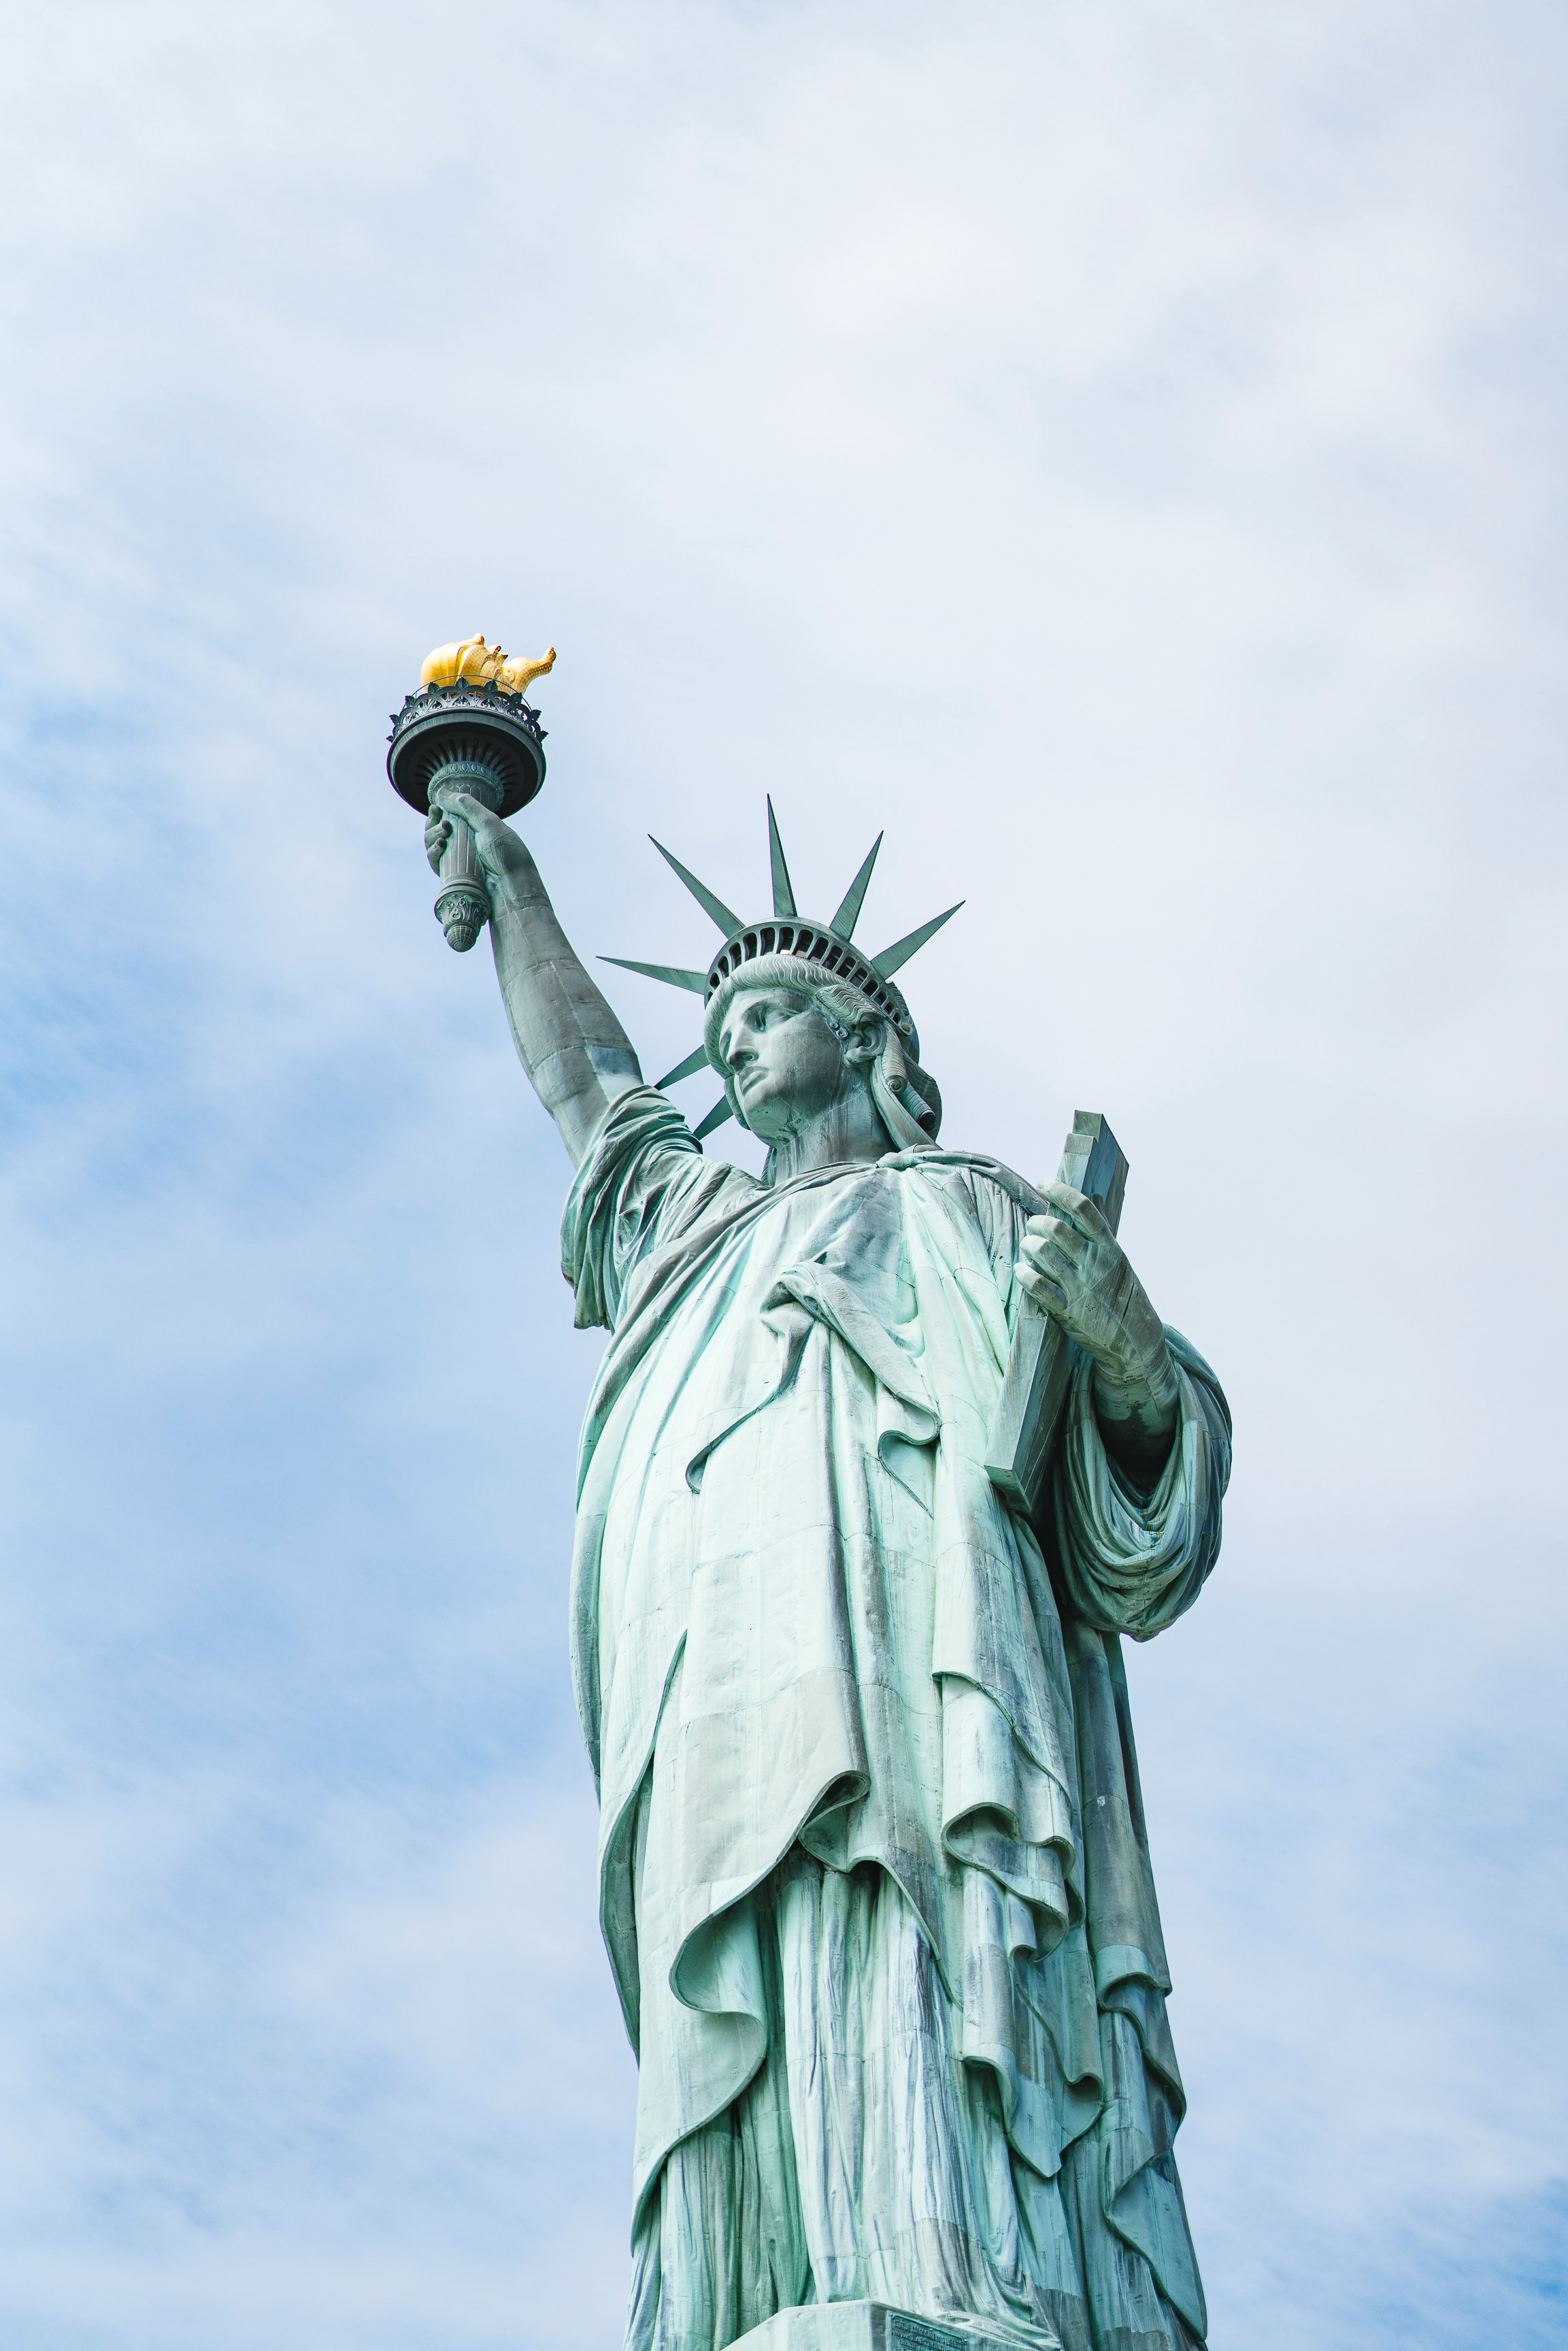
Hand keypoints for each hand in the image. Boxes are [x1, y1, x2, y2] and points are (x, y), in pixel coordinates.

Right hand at [423, 788, 530, 887]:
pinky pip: (435, 862)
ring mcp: (458, 860)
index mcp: (475, 829)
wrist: (513, 888)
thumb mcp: (489, 824)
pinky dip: (433, 853)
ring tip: (443, 835)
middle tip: (444, 824)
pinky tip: (440, 846)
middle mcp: (465, 844)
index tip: (435, 808)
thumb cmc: (507, 855)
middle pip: (437, 830)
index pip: (449, 817)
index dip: (438, 812)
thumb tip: (441, 792)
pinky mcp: (453, 876)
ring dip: (432, 836)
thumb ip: (466, 806)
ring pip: (433, 845)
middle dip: (434, 823)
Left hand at [1016, 1185, 1178, 1466]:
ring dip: (1029, 1245)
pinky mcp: (1067, 1311)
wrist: (1135, 1342)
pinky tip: (1023, 1270)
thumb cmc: (1125, 1298)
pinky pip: (1036, 1286)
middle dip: (1038, 1222)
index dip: (1059, 1191)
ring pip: (1043, 1253)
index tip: (1044, 1184)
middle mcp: (1095, 1264)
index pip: (1083, 1209)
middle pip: (1056, 1229)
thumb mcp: (1120, 1264)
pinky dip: (1025, 1274)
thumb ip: (1100, 1239)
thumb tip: (1085, 1205)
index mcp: (1110, 1249)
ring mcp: (1080, 1288)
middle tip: (1034, 1226)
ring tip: (1029, 1247)